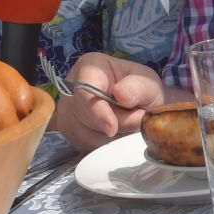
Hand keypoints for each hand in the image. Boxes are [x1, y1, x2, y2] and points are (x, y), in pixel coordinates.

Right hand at [50, 52, 165, 149]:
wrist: (136, 103)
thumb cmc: (140, 88)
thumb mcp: (147, 83)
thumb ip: (137, 88)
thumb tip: (121, 95)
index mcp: (89, 67)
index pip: (84, 92)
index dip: (97, 112)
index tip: (112, 127)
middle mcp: (70, 88)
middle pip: (87, 117)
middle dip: (117, 124)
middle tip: (139, 117)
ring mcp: (67, 112)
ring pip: (87, 135)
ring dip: (114, 136)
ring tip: (129, 122)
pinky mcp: (70, 133)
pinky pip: (87, 146)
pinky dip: (107, 144)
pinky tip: (118, 132)